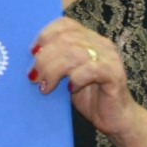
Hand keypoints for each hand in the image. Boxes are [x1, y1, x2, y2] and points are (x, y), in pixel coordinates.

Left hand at [30, 18, 136, 137]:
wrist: (116, 121)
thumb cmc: (90, 99)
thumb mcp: (67, 77)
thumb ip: (56, 63)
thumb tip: (31, 58)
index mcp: (90, 39)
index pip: (66, 25)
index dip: (46, 35)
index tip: (32, 53)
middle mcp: (101, 44)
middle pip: (67, 39)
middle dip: (45, 58)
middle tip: (35, 77)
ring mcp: (110, 58)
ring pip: (76, 54)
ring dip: (54, 70)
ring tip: (46, 87)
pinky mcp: (115, 75)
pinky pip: (91, 69)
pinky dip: (76, 78)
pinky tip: (70, 90)